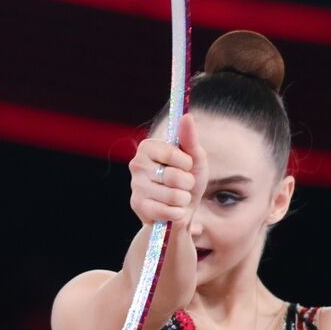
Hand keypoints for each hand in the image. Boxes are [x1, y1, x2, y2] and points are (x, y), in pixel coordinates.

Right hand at [129, 112, 208, 226]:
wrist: (181, 211)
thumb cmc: (187, 181)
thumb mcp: (194, 158)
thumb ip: (190, 138)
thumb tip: (187, 116)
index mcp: (147, 147)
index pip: (172, 153)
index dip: (186, 163)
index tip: (185, 166)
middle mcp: (136, 164)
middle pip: (174, 176)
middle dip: (187, 183)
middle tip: (182, 185)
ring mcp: (136, 186)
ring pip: (174, 195)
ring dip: (183, 199)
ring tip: (178, 198)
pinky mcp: (138, 207)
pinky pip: (168, 211)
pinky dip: (177, 213)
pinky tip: (171, 210)